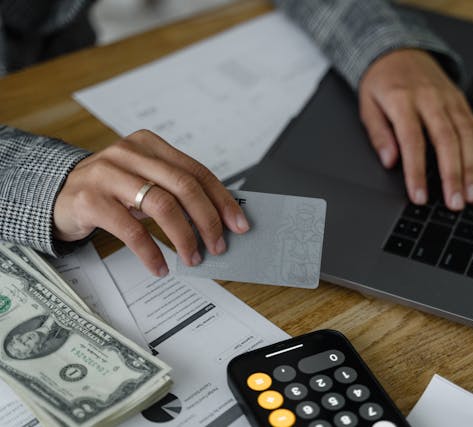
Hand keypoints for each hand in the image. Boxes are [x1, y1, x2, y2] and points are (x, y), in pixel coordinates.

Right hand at [54, 130, 249, 275]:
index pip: (197, 172)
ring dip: (184, 237)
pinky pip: (130, 230)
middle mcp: (130, 154)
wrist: (57, 194)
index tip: (238, 224)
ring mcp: (108, 174)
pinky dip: (151, 252)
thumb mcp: (144, 180)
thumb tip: (218, 219)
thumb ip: (175, 191)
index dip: (221, 200)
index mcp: (151, 145)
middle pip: (184, 186)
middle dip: (207, 220)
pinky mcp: (90, 200)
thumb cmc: (111, 190)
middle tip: (218, 245)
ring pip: (161, 205)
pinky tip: (160, 266)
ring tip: (192, 257)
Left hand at [359, 49, 472, 209]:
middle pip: (446, 140)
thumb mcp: (368, 106)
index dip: (417, 172)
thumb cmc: (381, 84)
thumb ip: (379, 134)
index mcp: (402, 100)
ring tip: (472, 195)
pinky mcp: (461, 100)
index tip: (420, 197)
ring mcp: (449, 98)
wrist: (400, 51)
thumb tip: (390, 161)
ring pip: (466, 135)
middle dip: (453, 175)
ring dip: (471, 168)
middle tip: (455, 203)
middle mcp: (430, 98)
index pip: (412, 141)